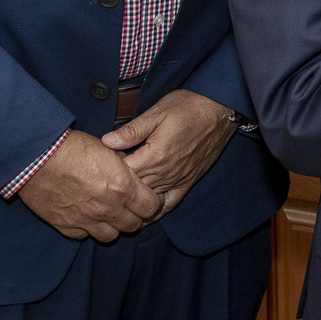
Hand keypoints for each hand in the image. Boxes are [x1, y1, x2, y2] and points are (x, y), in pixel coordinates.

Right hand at [16, 130, 162, 241]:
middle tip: (132, 209)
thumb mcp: (108, 150)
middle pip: (133, 226)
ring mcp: (86, 220)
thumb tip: (129, 171)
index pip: (151, 208)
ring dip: (113, 227)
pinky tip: (87, 218)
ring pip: (110, 236)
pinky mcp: (65, 225)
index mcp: (123, 188)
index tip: (150, 200)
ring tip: (110, 216)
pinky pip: (83, 236)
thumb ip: (123, 166)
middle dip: (136, 218)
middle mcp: (107, 208)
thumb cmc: (73, 148)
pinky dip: (88, 229)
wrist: (37, 157)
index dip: (153, 205)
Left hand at [100, 89, 237, 214]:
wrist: (220, 110)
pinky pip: (169, 204)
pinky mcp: (188, 182)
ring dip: (132, 200)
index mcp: (155, 156)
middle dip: (117, 187)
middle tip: (105, 182)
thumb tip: (106, 142)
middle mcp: (166, 173)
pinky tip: (143, 213)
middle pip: (133, 189)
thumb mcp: (157, 112)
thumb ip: (131, 131)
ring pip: (148, 199)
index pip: (122, 173)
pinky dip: (155, 211)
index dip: (108, 171)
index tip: (100, 165)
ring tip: (117, 197)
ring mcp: (177, 180)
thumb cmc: (188, 106)